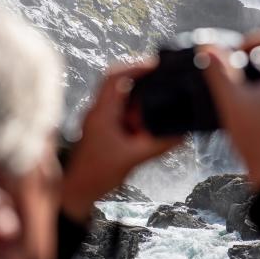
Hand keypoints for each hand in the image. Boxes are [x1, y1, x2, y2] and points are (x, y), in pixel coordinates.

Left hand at [61, 62, 182, 221]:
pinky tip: (147, 122)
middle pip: (120, 81)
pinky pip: (121, 110)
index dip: (136, 67)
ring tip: (157, 105)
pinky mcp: (102, 127)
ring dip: (139, 99)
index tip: (156, 65)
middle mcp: (98, 110)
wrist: (77, 192)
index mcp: (102, 112)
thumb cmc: (98, 174)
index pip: (116, 77)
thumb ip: (159, 145)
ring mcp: (99, 118)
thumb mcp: (134, 158)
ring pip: (121, 96)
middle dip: (142, 79)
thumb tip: (183, 134)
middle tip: (162, 78)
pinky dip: (136, 111)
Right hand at [202, 29, 259, 191]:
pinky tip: (243, 103)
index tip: (235, 54)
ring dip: (255, 74)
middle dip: (251, 58)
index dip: (251, 39)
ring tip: (236, 88)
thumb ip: (218, 71)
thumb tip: (206, 47)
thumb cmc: (256, 139)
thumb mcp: (231, 101)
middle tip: (232, 70)